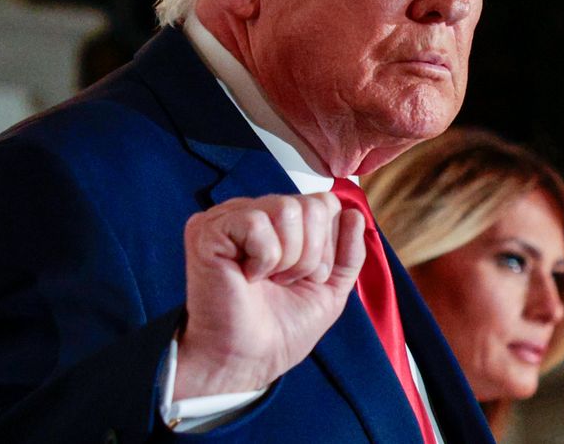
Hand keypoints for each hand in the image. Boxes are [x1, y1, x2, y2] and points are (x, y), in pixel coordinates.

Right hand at [175, 192, 365, 398]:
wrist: (250, 360)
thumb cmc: (281, 330)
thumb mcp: (330, 289)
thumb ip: (349, 253)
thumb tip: (355, 214)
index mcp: (279, 222)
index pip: (323, 203)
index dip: (327, 244)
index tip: (307, 277)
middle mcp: (254, 212)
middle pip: (311, 205)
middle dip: (311, 254)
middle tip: (285, 282)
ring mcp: (228, 217)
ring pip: (287, 209)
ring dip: (288, 258)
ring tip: (268, 280)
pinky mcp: (208, 230)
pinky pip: (256, 222)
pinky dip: (263, 258)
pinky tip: (247, 277)